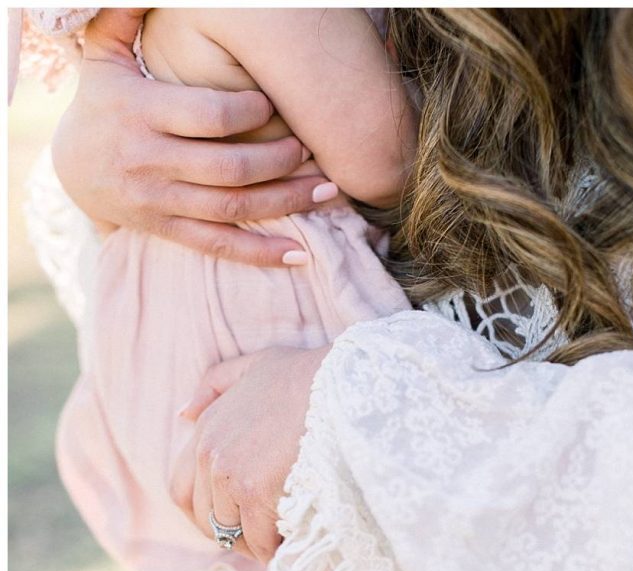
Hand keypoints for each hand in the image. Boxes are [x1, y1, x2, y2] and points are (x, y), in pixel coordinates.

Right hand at [51, 8, 334, 265]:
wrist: (72, 169)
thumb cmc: (102, 104)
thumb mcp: (104, 56)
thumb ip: (123, 16)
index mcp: (143, 113)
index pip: (209, 116)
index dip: (251, 113)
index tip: (274, 105)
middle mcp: (152, 161)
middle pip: (229, 168)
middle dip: (280, 160)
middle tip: (312, 149)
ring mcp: (160, 201)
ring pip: (232, 208)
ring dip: (285, 202)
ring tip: (328, 192)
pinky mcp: (167, 230)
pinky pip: (218, 246)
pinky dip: (259, 254)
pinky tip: (298, 254)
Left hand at [170, 346, 328, 561]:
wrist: (343, 385)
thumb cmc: (308, 375)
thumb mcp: (255, 366)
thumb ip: (215, 385)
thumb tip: (183, 414)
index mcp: (206, 428)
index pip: (182, 490)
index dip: (206, 514)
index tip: (234, 521)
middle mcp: (211, 454)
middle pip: (206, 519)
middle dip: (233, 533)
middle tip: (265, 536)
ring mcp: (231, 476)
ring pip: (233, 534)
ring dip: (257, 544)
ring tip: (282, 541)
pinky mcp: (256, 494)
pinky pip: (260, 541)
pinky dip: (276, 550)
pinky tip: (294, 543)